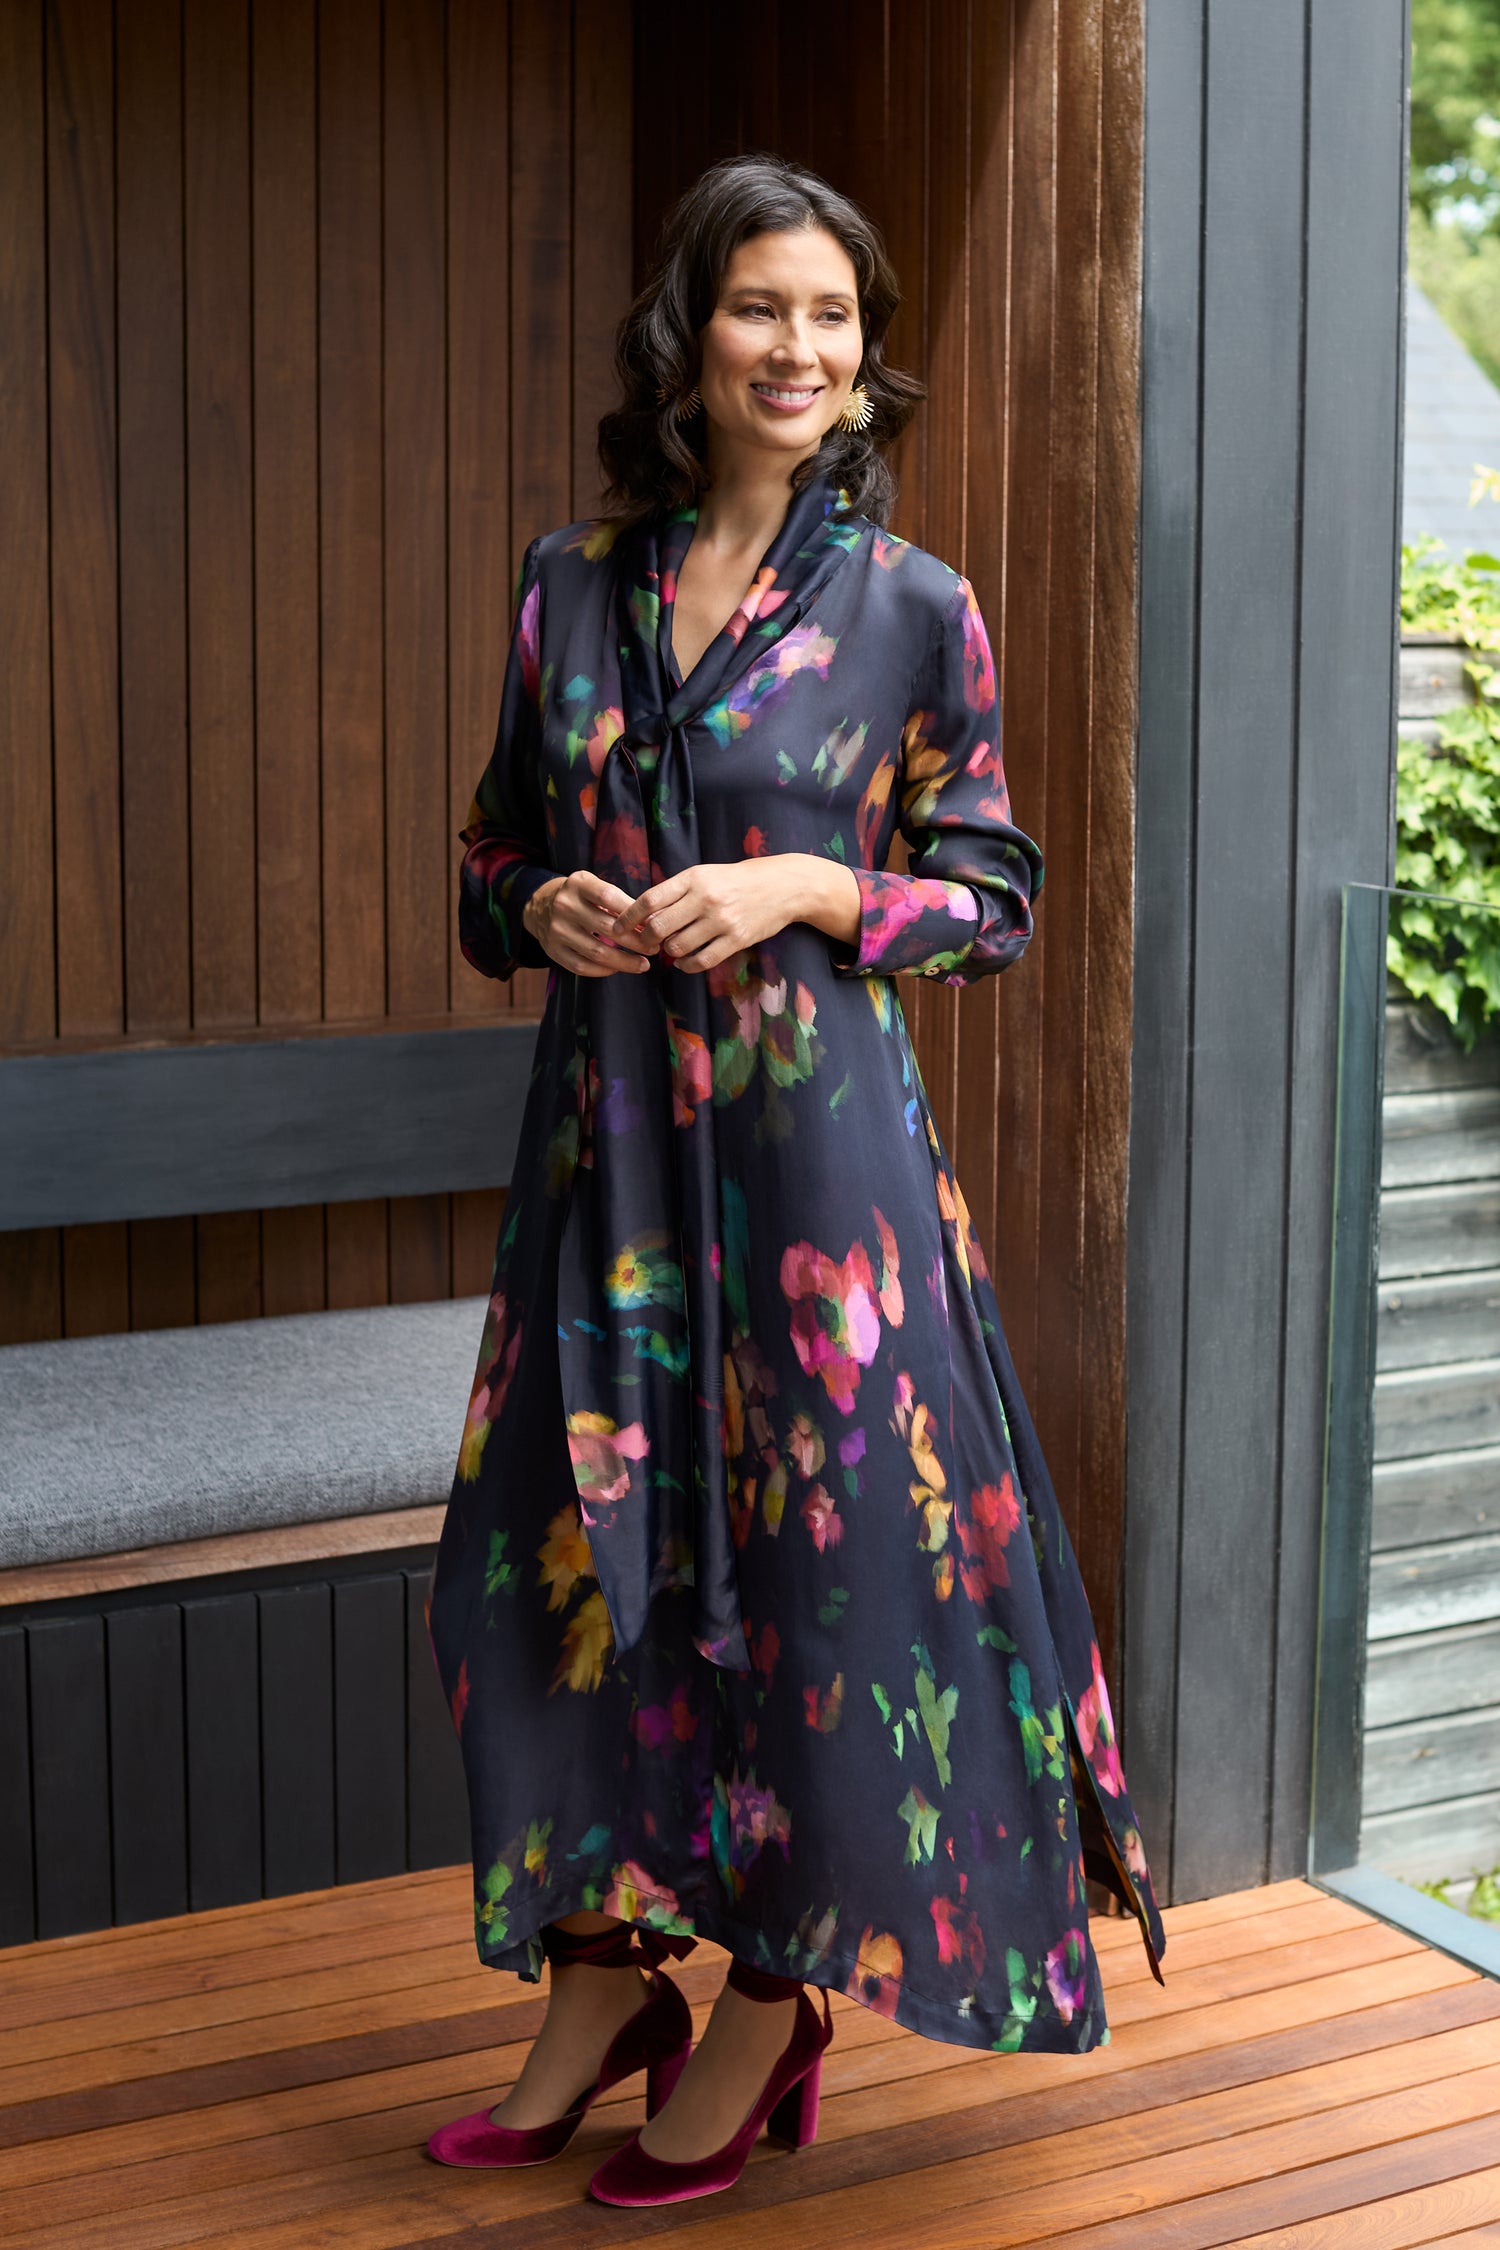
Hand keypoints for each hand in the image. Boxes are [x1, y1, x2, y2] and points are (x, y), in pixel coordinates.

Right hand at [523, 871, 651, 975]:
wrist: (540, 906)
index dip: (635, 913)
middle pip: (607, 928)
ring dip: (625, 961)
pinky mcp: (552, 950)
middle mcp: (564, 905)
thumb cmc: (580, 897)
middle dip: (636, 941)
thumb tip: (654, 921)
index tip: (654, 924)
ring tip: (643, 964)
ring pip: (597, 952)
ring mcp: (557, 930)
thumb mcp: (594, 886)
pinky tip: (618, 968)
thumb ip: (620, 901)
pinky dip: (604, 970)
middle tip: (654, 948)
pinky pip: (582, 967)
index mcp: (577, 883)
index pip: (610, 897)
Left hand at [610, 854, 860, 973]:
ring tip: (672, 948)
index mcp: (694, 878)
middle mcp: (705, 898)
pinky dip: (687, 965)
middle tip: (646, 943)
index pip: (650, 899)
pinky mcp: (736, 940)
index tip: (618, 928)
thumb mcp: (706, 873)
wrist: (784, 886)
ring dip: (669, 952)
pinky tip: (685, 962)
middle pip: (659, 928)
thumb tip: (645, 913)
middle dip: (646, 940)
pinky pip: (702, 961)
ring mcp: (721, 921)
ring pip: (678, 947)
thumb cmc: (739, 879)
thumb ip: (677, 890)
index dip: (629, 917)